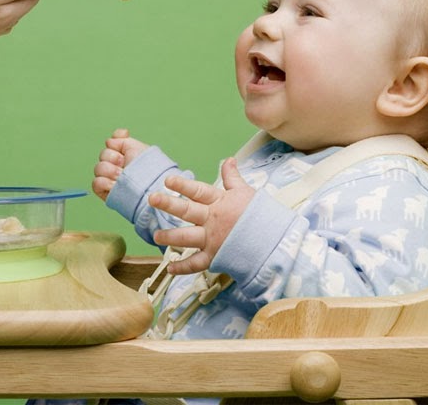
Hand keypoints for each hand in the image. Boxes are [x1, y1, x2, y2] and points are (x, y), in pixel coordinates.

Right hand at [92, 129, 148, 200]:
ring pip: (98, 168)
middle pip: (103, 154)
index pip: (111, 143)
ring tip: (121, 176)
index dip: (115, 142)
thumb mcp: (137, 148)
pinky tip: (115, 184)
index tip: (124, 145)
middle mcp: (116, 165)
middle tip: (125, 165)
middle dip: (114, 158)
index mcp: (124, 155)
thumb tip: (108, 141)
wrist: (150, 187)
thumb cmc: (148, 169)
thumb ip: (122, 139)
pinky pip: (96, 182)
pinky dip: (105, 182)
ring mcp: (110, 178)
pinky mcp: (105, 191)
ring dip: (111, 171)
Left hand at [149, 158, 254, 274]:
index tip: (167, 180)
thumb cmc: (260, 215)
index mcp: (219, 202)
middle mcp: (213, 220)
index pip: (198, 191)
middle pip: (187, 211)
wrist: (275, 241)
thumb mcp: (246, 192)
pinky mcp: (216, 256)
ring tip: (156, 235)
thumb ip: (232, 177)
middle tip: (152, 198)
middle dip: (169, 204)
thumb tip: (228, 159)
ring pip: (187, 237)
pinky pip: (196, 263)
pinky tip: (170, 267)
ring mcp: (213, 239)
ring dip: (170, 236)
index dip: (182, 185)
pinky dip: (183, 267)